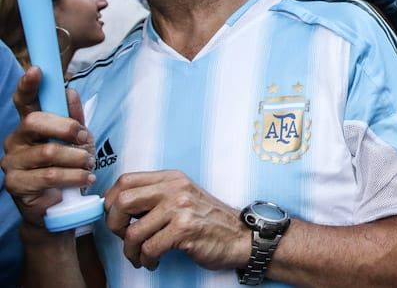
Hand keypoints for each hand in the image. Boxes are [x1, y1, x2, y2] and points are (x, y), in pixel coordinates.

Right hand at [1, 67, 94, 227]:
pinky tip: (85, 179)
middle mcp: (16, 141)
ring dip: (76, 158)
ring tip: (89, 165)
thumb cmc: (67, 168)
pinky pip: (48, 176)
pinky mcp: (15, 184)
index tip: (36, 70)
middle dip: (67, 128)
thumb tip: (70, 92)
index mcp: (30, 126)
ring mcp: (12, 163)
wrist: (59, 207)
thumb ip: (74, 119)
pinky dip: (73, 177)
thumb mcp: (77, 141)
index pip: (25, 101)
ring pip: (47, 152)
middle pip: (36, 122)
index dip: (28, 85)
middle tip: (86, 140)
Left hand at [105, 170, 245, 270]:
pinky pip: (148, 248)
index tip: (116, 217)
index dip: (111, 201)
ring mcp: (181, 208)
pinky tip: (154, 261)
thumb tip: (117, 208)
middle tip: (124, 237)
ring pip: (133, 231)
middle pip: (122, 201)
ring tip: (140, 256)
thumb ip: (155, 197)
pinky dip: (146, 260)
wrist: (241, 237)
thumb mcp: (182, 198)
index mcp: (172, 178)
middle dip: (115, 225)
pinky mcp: (185, 229)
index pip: (125, 181)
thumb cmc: (208, 221)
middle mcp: (175, 189)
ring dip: (130, 251)